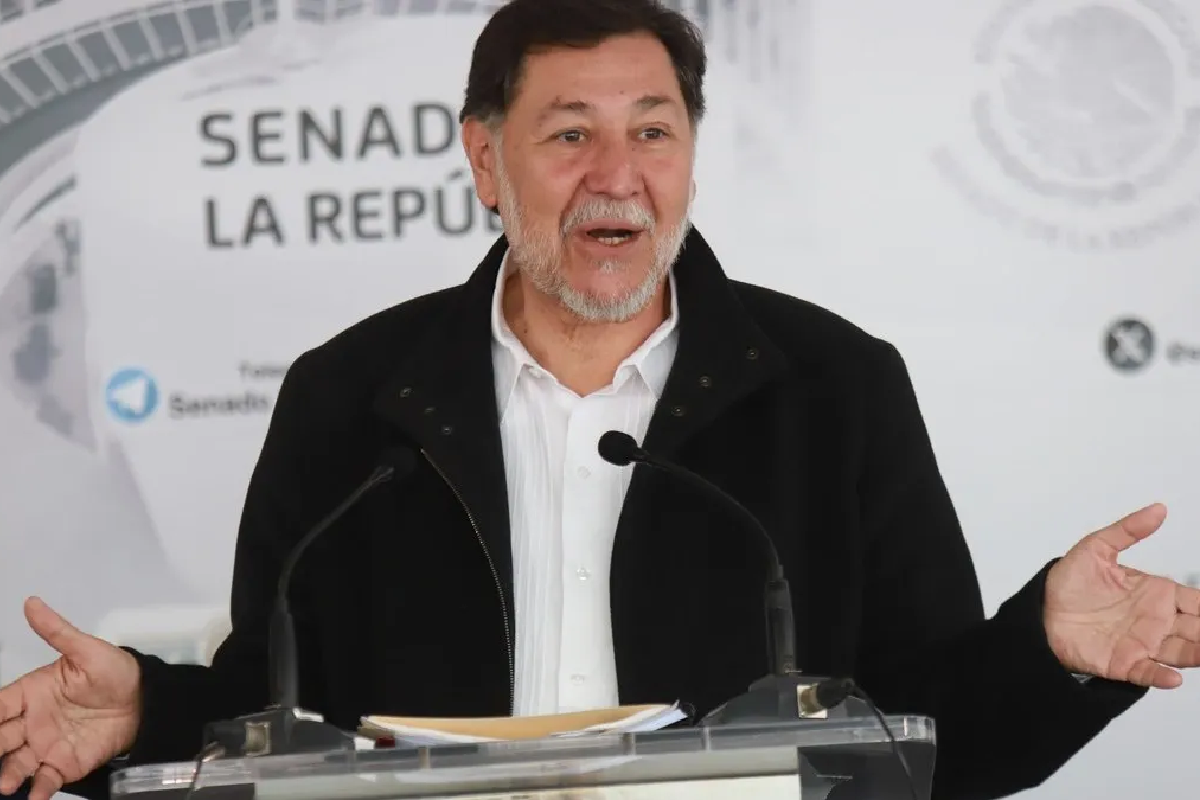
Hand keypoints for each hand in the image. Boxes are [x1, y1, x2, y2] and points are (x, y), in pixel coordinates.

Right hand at [0, 598, 141, 799]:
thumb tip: (31, 603)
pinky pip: (46, 779)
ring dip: (8, 774)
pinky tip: (34, 795)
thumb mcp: (86, 649)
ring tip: (5, 783)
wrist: (145, 699)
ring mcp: (45, 745)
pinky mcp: (65, 764)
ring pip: (16, 763)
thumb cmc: (113, 671)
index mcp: (30, 692)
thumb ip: (57, 631)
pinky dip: (38, 789)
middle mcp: (31, 722)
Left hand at [1045, 503, 1199, 687]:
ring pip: (1183, 652)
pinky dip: (1162, 676)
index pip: (1197, 601)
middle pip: (1197, 628)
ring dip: (1197, 653)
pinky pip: (1149, 673)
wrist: (1039, 612)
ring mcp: (1143, 643)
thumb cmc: (1068, 583)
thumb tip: (1158, 509)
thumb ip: (1128, 530)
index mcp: (1156, 593)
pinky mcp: (1124, 663)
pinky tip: (1174, 677)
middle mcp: (1156, 620)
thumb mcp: (1096, 548)